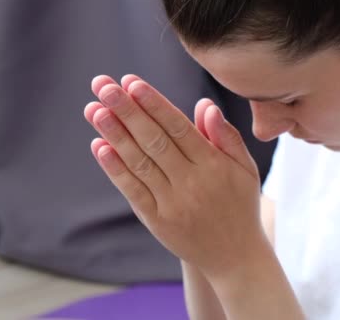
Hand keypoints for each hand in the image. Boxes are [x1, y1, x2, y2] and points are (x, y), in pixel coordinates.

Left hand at [83, 74, 264, 277]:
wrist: (236, 257)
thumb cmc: (241, 206)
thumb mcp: (245, 169)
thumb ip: (227, 137)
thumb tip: (206, 106)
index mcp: (215, 165)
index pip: (180, 128)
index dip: (154, 104)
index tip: (132, 82)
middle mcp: (192, 182)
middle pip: (154, 140)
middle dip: (127, 110)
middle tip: (103, 86)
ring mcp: (173, 203)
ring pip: (140, 163)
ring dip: (114, 134)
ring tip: (94, 110)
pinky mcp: (158, 221)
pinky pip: (134, 191)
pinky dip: (116, 169)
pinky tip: (100, 147)